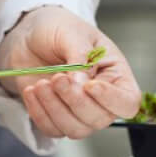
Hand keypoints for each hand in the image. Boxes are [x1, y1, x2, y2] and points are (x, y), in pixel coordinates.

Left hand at [0, 7, 140, 138]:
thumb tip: (81, 85)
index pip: (127, 102)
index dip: (111, 99)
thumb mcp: (72, 33)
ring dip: (55, 109)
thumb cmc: (57, 27)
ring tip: (41, 84)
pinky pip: (52, 129)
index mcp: (115, 75)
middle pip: (99, 119)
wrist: (28, 33)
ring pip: (75, 129)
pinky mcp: (56, 116)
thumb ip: (80, 58)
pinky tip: (31, 91)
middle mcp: (101, 98)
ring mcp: (78, 110)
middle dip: (75, 101)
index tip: (89, 85)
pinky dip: (39, 114)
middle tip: (57, 78)